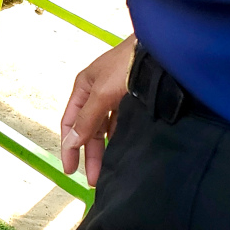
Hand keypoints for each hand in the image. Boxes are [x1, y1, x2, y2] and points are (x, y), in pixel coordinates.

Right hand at [60, 35, 134, 183]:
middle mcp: (98, 93)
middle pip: (89, 129)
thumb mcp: (102, 93)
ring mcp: (116, 96)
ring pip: (106, 128)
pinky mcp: (135, 100)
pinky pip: (123, 124)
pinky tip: (124, 149)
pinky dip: (120, 137)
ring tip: (109, 170)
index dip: (69, 146)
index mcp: (84, 88)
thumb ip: (87, 119)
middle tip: (94, 179)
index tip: (70, 170)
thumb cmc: (126, 65)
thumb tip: (71, 142)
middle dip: (90, 154)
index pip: (70, 123)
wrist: (161, 50)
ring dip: (106, 148)